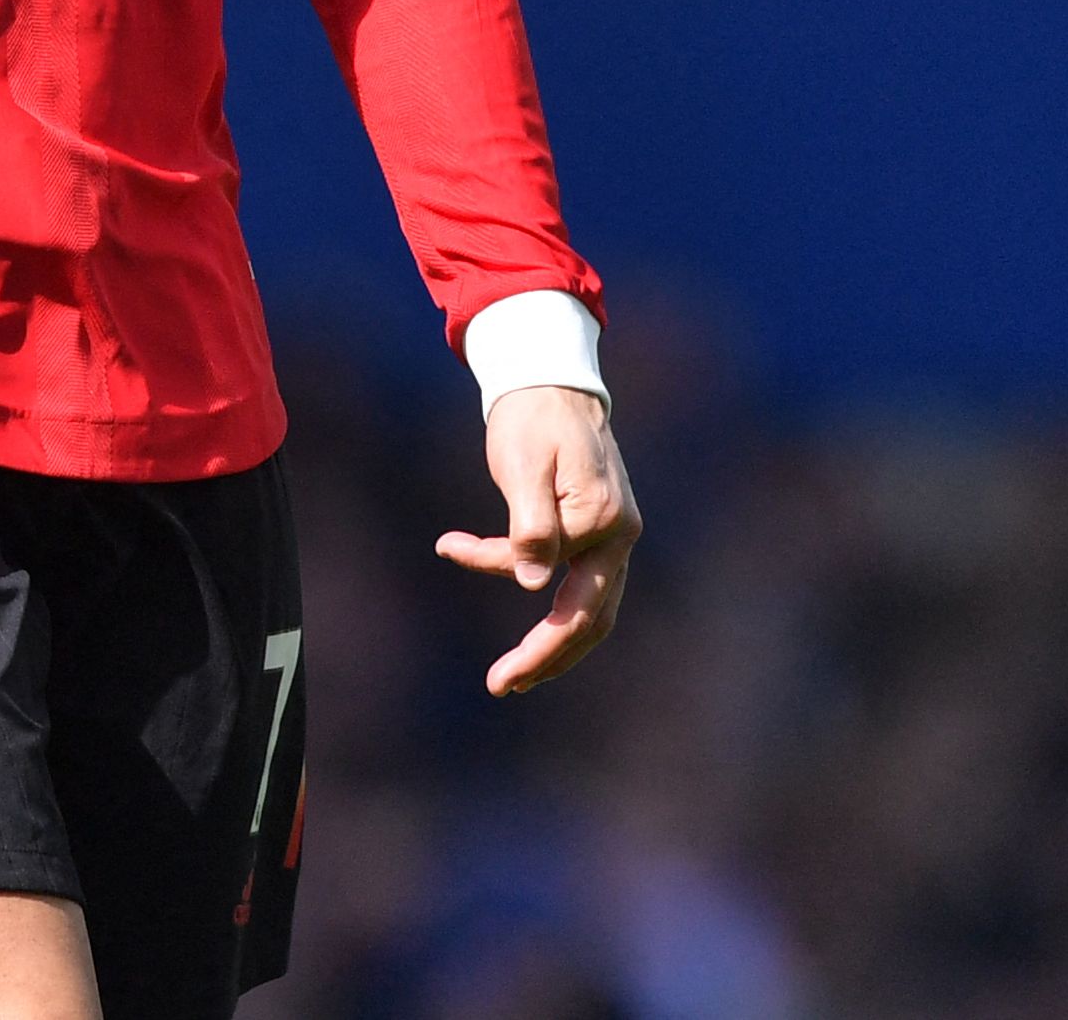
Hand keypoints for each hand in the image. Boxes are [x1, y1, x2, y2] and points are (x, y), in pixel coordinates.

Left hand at [434, 384, 639, 695]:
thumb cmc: (532, 419)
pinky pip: (578, 586)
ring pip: (590, 612)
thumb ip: (530, 526)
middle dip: (546, 657)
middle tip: (500, 686)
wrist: (552, 382)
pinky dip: (547, 603)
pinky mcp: (599, 537)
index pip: (554, 574)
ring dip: (554, 647)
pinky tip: (511, 597)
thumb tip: (531, 586)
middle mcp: (620, 535)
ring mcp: (614, 539)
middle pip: (590, 618)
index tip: (447, 543)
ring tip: (514, 678)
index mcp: (604, 518)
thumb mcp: (522, 465)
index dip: (498, 568)